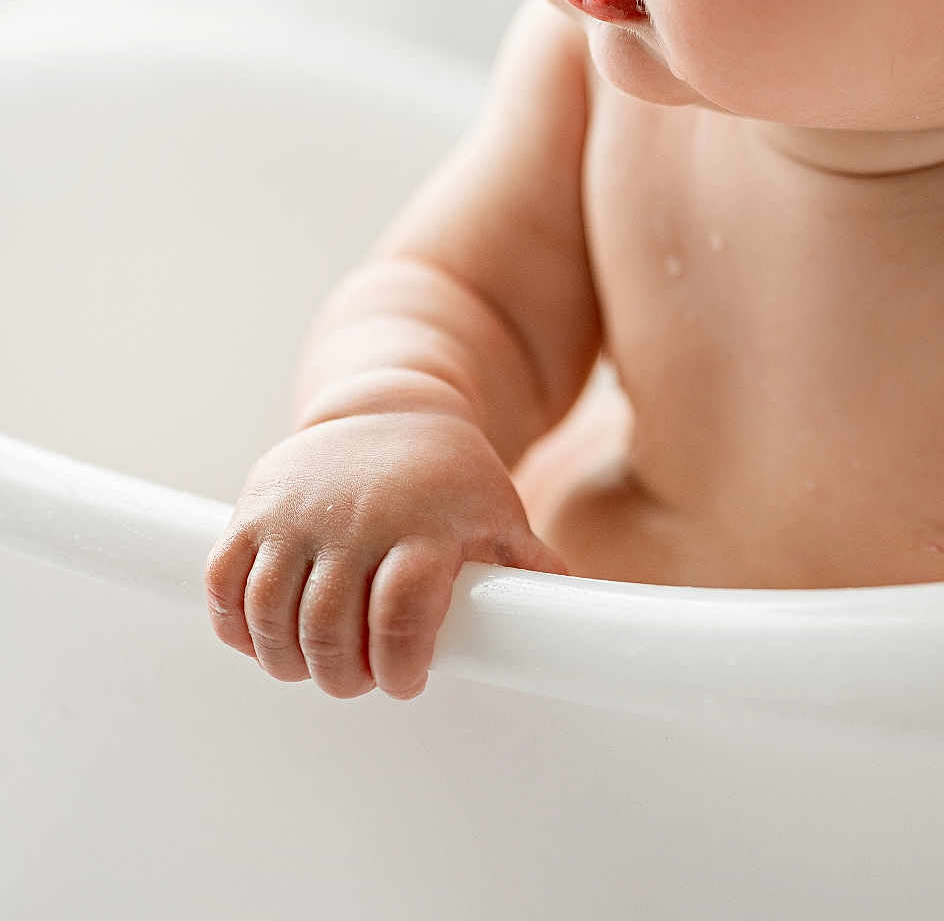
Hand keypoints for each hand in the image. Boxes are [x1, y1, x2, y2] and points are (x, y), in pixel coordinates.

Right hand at [204, 408, 568, 699]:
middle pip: (327, 628)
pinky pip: (225, 584)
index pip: (400, 611)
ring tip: (316, 662)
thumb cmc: (451, 480)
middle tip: (358, 677)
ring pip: (270, 616)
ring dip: (289, 660)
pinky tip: (266, 636)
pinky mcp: (255, 510)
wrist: (392, 409)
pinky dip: (236, 626)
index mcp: (423, 526)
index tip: (406, 678)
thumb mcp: (498, 515)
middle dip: (342, 675)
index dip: (397, 662)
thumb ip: (527, 573)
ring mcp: (299, 513)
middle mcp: (357, 517)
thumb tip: (574, 624)